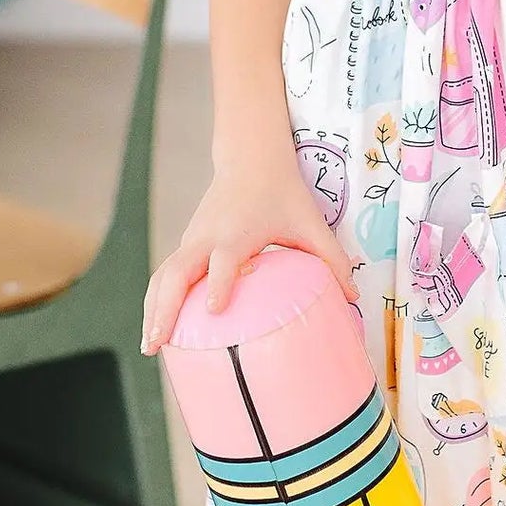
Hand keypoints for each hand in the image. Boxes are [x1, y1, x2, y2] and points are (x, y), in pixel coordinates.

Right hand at [141, 150, 360, 355]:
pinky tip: (157, 330)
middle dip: (165, 308)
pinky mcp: (186, 244)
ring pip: (164, 275)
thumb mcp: (310, 221)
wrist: (251, 158)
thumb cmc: (283, 193)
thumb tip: (354, 296)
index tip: (215, 309)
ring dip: (153, 309)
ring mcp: (192, 240)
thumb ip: (332, 258)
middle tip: (158, 344)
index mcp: (238, 232)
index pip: (224, 260)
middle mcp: (208, 236)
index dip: (220, 283)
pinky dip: (156, 300)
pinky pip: (165, 274)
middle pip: (176, 272)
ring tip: (150, 347)